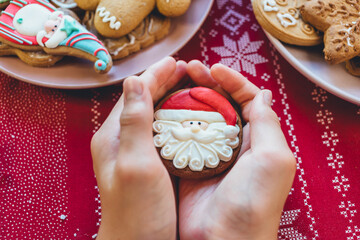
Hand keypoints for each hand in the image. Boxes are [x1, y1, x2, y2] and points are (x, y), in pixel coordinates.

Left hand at [91, 57, 185, 239]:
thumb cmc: (137, 212)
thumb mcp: (135, 164)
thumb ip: (134, 122)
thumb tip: (133, 79)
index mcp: (114, 136)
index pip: (135, 93)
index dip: (155, 74)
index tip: (177, 62)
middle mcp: (121, 140)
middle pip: (143, 100)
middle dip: (164, 82)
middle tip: (188, 69)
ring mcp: (133, 152)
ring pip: (152, 114)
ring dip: (170, 97)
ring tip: (191, 86)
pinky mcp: (146, 163)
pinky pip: (159, 131)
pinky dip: (173, 118)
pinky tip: (188, 118)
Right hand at [178, 61, 296, 239]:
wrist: (223, 239)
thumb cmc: (254, 201)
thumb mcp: (272, 159)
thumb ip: (267, 124)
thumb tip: (263, 94)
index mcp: (258, 140)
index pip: (247, 99)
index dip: (232, 80)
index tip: (213, 68)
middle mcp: (235, 143)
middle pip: (222, 103)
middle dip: (208, 83)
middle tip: (189, 68)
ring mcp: (212, 153)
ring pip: (200, 116)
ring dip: (190, 98)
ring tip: (175, 81)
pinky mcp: (191, 163)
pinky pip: (183, 135)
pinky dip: (175, 119)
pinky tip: (164, 108)